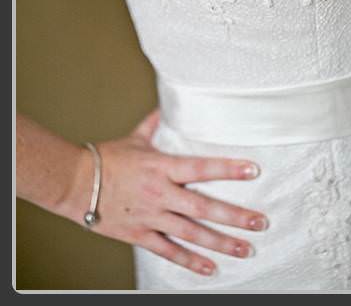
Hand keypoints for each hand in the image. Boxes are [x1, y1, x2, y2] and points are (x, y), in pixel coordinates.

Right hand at [80, 109, 268, 278]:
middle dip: (235, 217)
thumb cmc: (104, 159)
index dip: (228, 169)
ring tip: (245, 249)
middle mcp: (160, 194)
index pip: (202, 168)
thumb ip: (155, 123)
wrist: (71, 183)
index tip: (254, 171)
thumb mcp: (135, 139)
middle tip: (261, 223)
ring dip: (220, 243)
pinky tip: (210, 268)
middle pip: (203, 208)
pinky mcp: (138, 234)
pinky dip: (189, 261)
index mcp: (163, 167)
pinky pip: (167, 251)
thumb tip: (167, 102)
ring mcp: (150, 216)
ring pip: (191, 234)